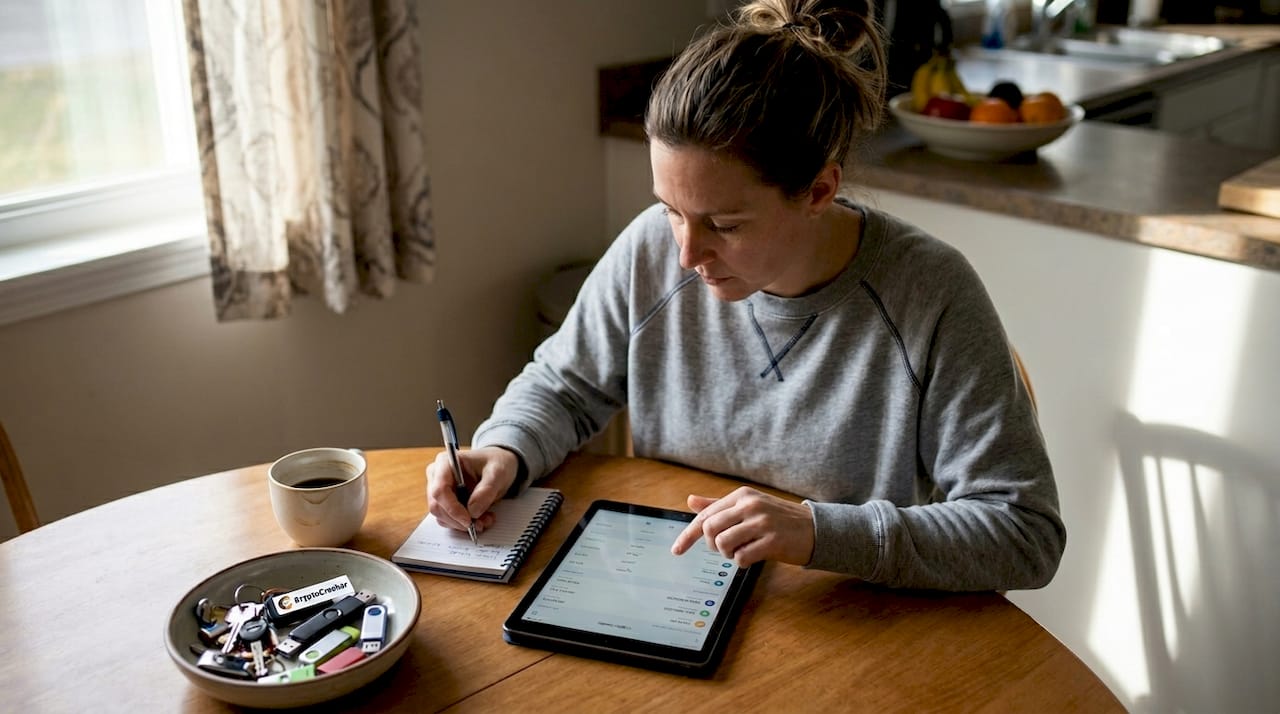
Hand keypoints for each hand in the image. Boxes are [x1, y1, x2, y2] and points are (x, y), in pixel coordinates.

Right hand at [426, 446, 518, 532]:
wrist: (498, 467)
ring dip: (463, 524)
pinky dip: (464, 524)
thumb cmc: (495, 463)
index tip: (468, 519)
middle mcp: (437, 476)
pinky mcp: (445, 503)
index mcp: (445, 463)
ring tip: (486, 519)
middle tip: (480, 523)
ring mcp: (439, 491)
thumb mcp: (497, 473)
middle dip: (459, 520)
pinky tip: (481, 518)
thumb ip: (486, 490)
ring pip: (442, 516)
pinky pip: (449, 520)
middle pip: (437, 506)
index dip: (452, 508)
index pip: (439, 490)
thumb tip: (473, 511)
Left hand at [670, 487, 815, 566]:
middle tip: (725, 549)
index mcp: (742, 495)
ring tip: (741, 551)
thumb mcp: (748, 506)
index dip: (688, 535)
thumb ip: (719, 505)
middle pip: (711, 529)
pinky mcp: (773, 541)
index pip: (706, 515)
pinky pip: (742, 557)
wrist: (815, 528)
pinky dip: (742, 562)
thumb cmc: (777, 519)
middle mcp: (750, 505)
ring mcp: (763, 522)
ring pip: (724, 543)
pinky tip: (753, 557)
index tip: (676, 550)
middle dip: (713, 545)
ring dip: (728, 554)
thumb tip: (691, 501)